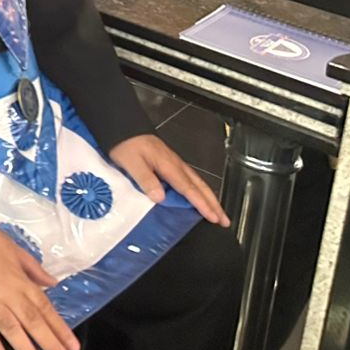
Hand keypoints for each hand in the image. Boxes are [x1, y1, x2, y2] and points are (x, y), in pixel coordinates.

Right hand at [0, 226, 79, 349]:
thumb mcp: (12, 247)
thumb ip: (33, 267)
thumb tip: (51, 281)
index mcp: (20, 280)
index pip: (45, 308)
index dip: (60, 329)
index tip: (73, 346)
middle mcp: (8, 294)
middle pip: (34, 323)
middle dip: (52, 346)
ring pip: (14, 331)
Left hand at [108, 134, 228, 226]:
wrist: (124, 128)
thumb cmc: (127, 145)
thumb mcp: (131, 163)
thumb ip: (145, 179)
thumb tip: (160, 198)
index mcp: (169, 165)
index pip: (189, 188)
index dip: (202, 204)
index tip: (213, 217)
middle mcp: (176, 165)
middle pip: (200, 186)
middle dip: (214, 204)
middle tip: (225, 220)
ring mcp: (175, 164)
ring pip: (197, 183)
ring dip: (209, 199)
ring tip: (218, 213)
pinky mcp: (170, 164)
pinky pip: (190, 180)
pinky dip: (199, 192)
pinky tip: (199, 199)